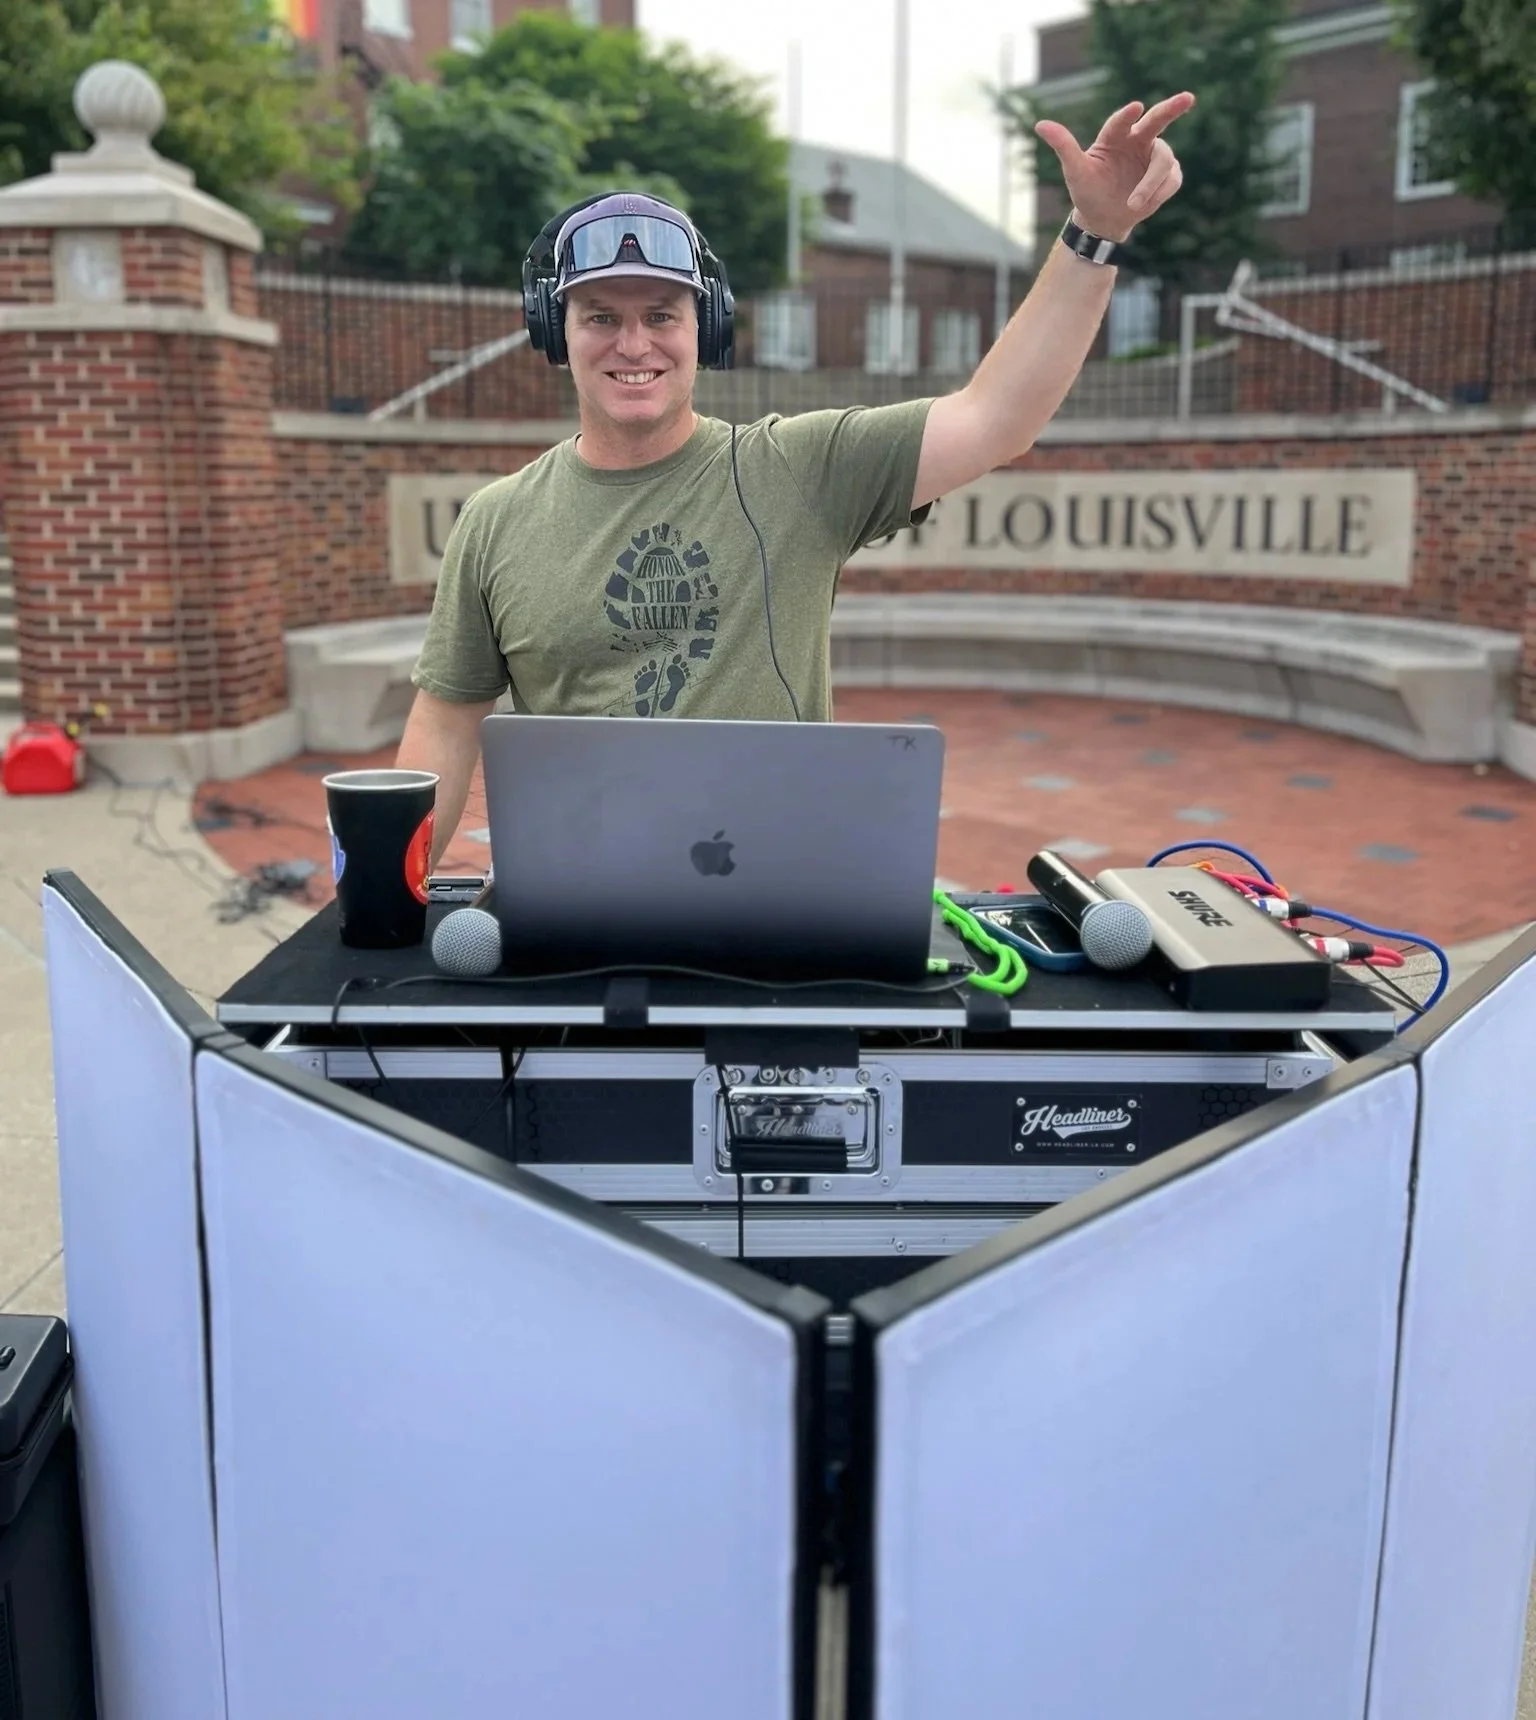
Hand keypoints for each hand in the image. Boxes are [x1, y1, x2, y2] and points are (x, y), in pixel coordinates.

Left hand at [1035, 93, 1195, 243]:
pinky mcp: (1168, 175)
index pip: (1121, 122)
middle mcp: (1137, 140)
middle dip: (1173, 108)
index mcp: (1114, 136)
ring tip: (1134, 204)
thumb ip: (1063, 146)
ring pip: (1164, 161)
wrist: (1103, 220)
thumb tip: (1039, 124)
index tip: (1137, 108)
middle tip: (1187, 98)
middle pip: (1157, 121)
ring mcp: (1154, 156)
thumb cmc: (1087, 192)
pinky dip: (1159, 193)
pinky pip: (1171, 179)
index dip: (1128, 115)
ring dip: (1151, 183)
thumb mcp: (1074, 172)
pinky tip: (1144, 205)